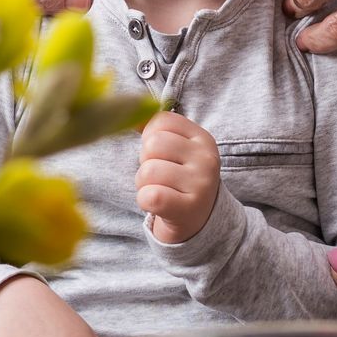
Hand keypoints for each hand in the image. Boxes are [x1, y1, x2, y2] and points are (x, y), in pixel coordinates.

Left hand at [136, 110, 219, 243]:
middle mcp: (206, 158)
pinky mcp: (187, 208)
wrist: (197, 221)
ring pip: (147, 171)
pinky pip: (149, 196)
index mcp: (203, 138)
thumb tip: (130, 115)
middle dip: (145, 161)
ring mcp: (200, 184)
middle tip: (160, 176)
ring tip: (159, 190)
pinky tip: (157, 204)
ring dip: (143, 184)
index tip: (162, 155)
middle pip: (153, 144)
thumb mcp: (176, 150)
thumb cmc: (179, 180)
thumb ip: (154, 130)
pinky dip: (144, 200)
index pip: (161, 121)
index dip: (149, 137)